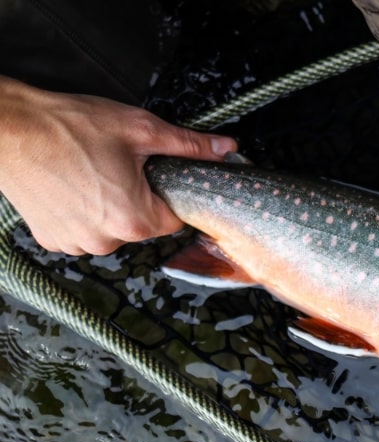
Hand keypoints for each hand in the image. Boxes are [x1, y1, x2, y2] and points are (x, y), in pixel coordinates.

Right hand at [0, 76, 236, 254]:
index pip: (174, 218)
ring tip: (88, 172)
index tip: (152, 174)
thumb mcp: (139, 129)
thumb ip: (188, 145)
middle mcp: (106, 241)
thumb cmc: (67, 128)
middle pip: (142, 224)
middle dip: (136, 197)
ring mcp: (76, 243)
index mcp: (135, 220)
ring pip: (111, 228)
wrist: (7, 128)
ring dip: (107, 206)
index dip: (167, 193)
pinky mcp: (52, 239)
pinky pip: (82, 230)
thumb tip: (224, 149)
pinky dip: (81, 212)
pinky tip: (70, 185)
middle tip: (115, 165)